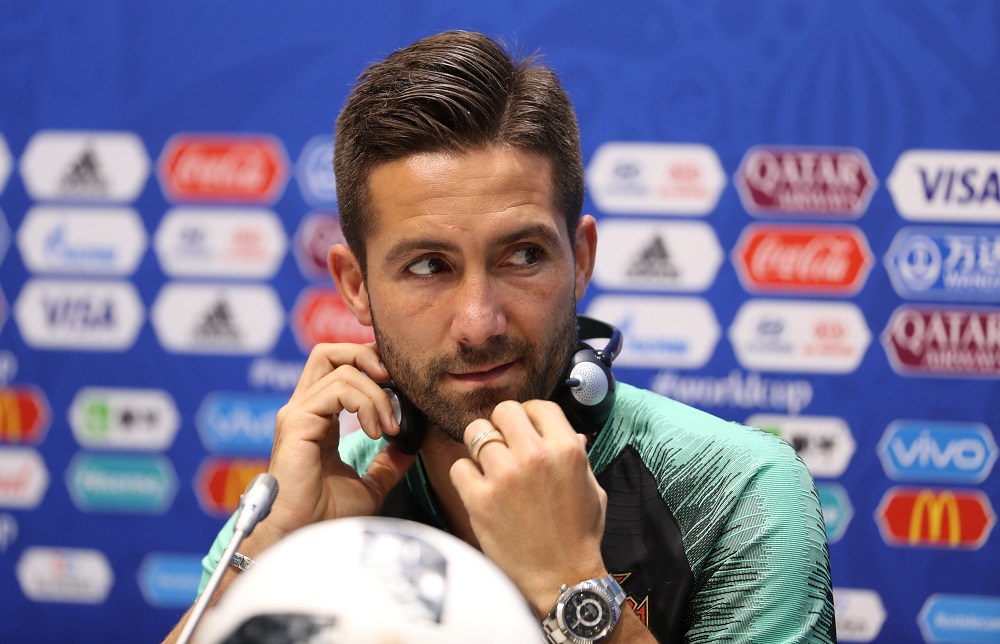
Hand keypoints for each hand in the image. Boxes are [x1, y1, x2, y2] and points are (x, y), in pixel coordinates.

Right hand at [264, 343, 416, 539]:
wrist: (304, 537)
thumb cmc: (326, 517)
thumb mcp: (371, 484)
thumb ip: (388, 462)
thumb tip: (412, 444)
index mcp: (318, 418)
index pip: (340, 368)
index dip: (372, 367)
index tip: (401, 389)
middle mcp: (304, 409)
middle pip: (330, 352)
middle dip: (368, 358)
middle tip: (395, 384)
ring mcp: (297, 412)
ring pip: (341, 369)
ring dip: (376, 394)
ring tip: (389, 428)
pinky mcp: (296, 422)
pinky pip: (336, 389)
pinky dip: (365, 403)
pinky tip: (377, 432)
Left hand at [449, 399, 607, 616]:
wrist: (562, 579)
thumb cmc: (579, 535)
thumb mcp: (591, 488)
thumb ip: (577, 455)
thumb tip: (568, 432)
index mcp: (567, 449)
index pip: (538, 406)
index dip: (529, 416)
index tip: (525, 430)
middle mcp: (535, 456)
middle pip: (503, 411)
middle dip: (502, 425)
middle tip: (503, 445)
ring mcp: (505, 476)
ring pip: (475, 433)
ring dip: (481, 449)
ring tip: (489, 468)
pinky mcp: (480, 499)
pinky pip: (459, 467)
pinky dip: (465, 476)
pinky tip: (479, 490)